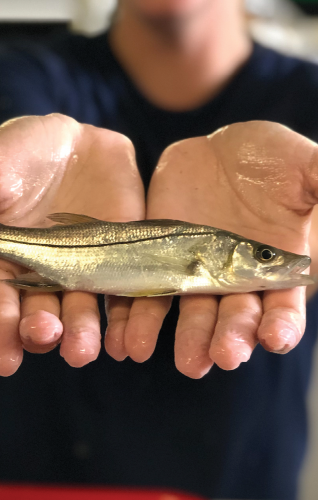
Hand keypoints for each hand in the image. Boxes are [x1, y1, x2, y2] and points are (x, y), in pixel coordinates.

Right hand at [0, 114, 143, 374]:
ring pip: (78, 311)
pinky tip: (123, 343)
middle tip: (44, 339)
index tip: (3, 354)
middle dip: (38, 331)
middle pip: (35, 314)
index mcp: (1, 260)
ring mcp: (79, 273)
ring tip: (82, 353)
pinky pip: (122, 297)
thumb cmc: (21, 152)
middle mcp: (37, 276)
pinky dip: (123, 322)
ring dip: (79, 333)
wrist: (78, 145)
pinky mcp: (118, 265)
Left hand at [124, 121, 317, 377]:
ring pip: (193, 316)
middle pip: (237, 318)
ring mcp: (197, 273)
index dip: (283, 323)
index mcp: (279, 265)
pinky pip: (148, 296)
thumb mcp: (317, 169)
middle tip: (226, 356)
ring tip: (184, 361)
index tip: (278, 338)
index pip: (285, 305)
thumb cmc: (277, 158)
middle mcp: (239, 278)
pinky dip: (139, 320)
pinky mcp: (159, 260)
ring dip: (187, 340)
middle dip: (232, 338)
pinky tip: (130, 340)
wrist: (223, 145)